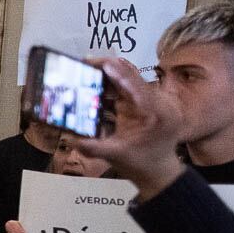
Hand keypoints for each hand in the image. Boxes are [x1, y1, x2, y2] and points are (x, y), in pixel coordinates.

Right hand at [73, 56, 188, 199]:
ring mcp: (154, 99)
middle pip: (132, 75)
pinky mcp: (145, 100)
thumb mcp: (117, 156)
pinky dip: (109, 83)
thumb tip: (73, 139)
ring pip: (128, 77)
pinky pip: (126, 86)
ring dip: (106, 73)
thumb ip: (95, 148)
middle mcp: (160, 101)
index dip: (116, 72)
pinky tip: (92, 81)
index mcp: (158, 112)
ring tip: (83, 69)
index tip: (98, 63)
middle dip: (107, 68)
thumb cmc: (141, 163)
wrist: (158, 169)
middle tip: (83, 63)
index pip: (136, 85)